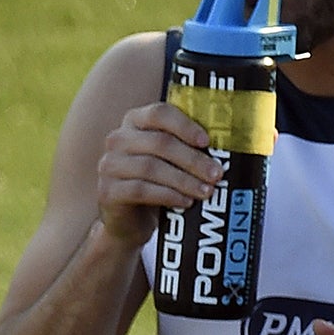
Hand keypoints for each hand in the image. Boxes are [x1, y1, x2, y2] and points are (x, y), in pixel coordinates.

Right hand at [96, 102, 220, 248]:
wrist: (128, 221)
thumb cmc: (156, 184)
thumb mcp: (169, 161)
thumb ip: (186, 148)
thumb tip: (226, 147)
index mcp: (135, 122)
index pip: (159, 113)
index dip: (185, 125)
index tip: (207, 141)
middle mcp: (118, 139)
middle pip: (159, 142)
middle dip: (192, 159)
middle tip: (216, 174)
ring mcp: (109, 165)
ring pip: (151, 167)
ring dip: (184, 180)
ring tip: (206, 191)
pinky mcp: (107, 191)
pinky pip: (140, 190)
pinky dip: (167, 196)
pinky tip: (185, 202)